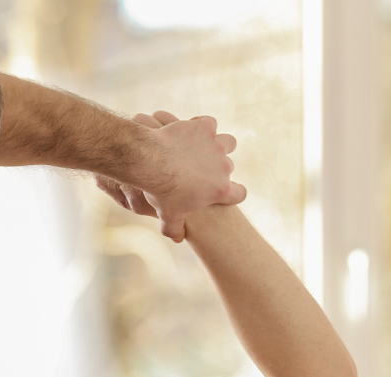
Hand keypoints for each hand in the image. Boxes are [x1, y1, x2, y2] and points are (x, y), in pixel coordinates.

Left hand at [97, 111, 245, 242]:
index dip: (234, 194)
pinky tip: (190, 131)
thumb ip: (175, 229)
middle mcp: (223, 166)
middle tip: (202, 168)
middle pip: (230, 165)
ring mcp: (215, 145)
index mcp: (220, 190)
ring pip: (228, 141)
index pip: (239, 194)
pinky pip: (210, 123)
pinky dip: (201, 126)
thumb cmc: (161, 193)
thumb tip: (179, 238)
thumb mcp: (168, 216)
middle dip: (219, 167)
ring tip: (203, 146)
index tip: (226, 192)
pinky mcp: (204, 127)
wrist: (151, 162)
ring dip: (218, 144)